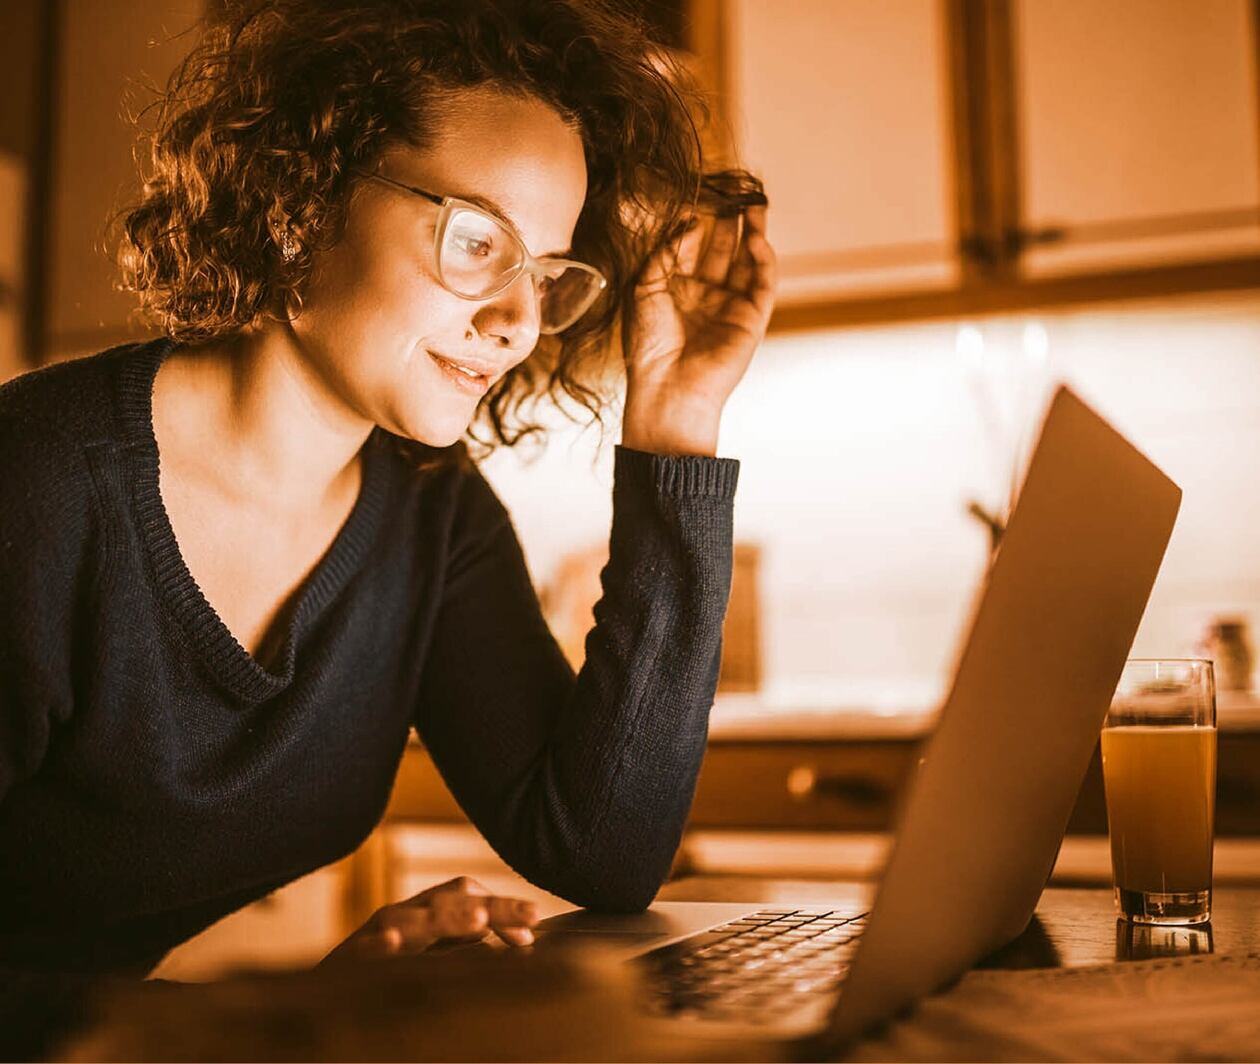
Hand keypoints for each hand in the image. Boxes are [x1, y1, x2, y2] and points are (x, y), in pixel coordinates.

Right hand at [317, 876, 539, 966]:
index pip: (468, 896)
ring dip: (447, 916)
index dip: (502, 907)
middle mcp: (400, 918)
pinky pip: (361, 952)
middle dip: (494, 906)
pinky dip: (377, 945)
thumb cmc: (379, 980)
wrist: (314, 1006)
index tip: (535, 926)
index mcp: (423, 916)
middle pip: (453, 900)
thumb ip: (463, 945)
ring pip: (411, 918)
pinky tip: (390, 942)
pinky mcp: (345, 966)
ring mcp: (371, 939)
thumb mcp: (427, 958)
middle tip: (532, 916)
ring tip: (480, 920)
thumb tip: (514, 940)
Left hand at [622, 203, 776, 455]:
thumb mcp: (646, 286)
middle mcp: (705, 295)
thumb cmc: (649, 344)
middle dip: (730, 219)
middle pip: (722, 248)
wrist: (667, 387)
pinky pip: (762, 282)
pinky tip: (755, 239)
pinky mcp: (752, 319)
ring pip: (746, 260)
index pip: (692, 246)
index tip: (699, 195)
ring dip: (752, 231)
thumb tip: (692, 220)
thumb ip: (668, 250)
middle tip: (735, 189)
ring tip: (754, 202)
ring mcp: (730, 306)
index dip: (697, 221)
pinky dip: (763, 259)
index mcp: (675, 290)